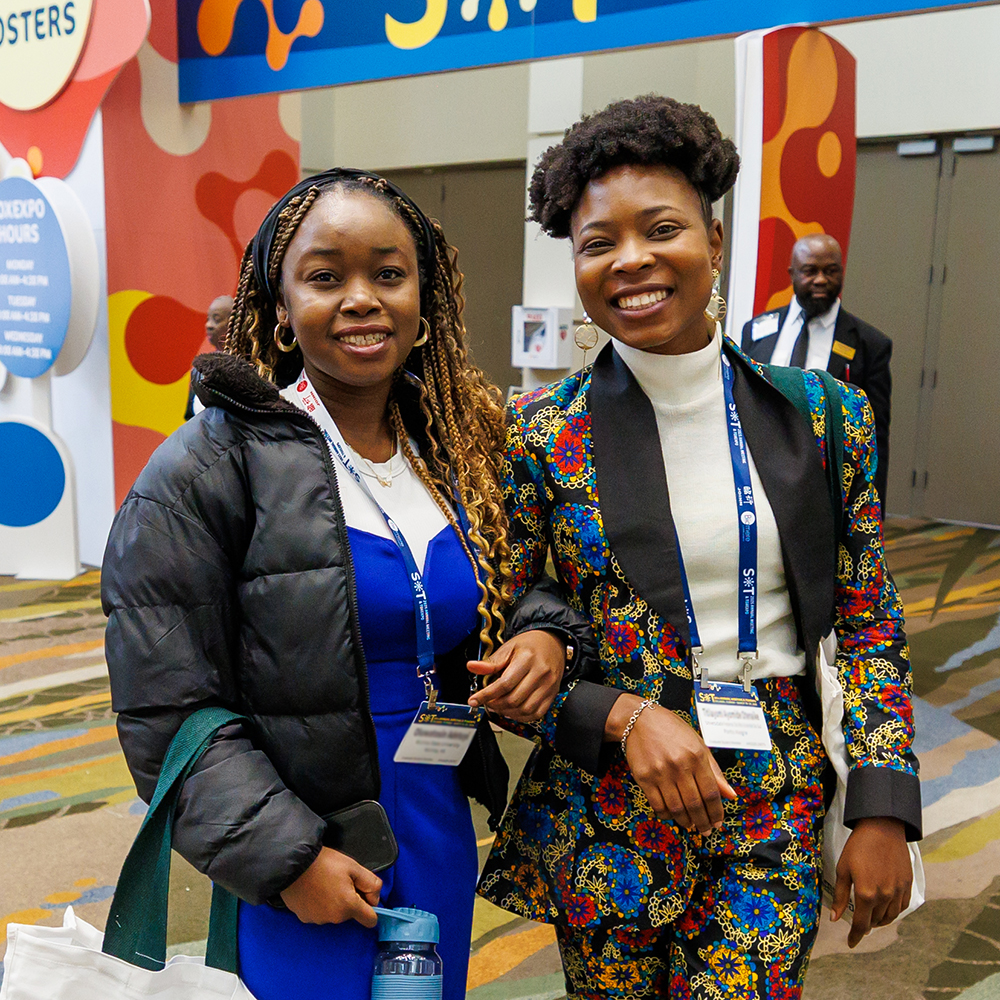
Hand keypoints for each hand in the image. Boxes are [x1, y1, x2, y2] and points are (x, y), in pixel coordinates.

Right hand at [279, 846, 381, 926]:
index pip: (370, 920)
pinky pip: (319, 913)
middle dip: (350, 899)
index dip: (371, 906)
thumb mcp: (353, 866)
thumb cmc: (324, 863)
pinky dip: (320, 904)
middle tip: (340, 880)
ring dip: (334, 902)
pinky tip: (314, 889)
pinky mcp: (305, 918)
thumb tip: (375, 898)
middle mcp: (334, 918)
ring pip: (335, 913)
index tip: (364, 893)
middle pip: (350, 913)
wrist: (293, 863)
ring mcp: (318, 920)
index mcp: (348, 906)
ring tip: (325, 883)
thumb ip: (371, 883)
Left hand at [466, 629, 565, 722]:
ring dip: (507, 712)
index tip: (474, 700)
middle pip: (514, 699)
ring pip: (525, 709)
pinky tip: (511, 710)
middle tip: (487, 701)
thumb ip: (491, 662)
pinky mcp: (552, 694)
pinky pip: (536, 713)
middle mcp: (540, 673)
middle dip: (495, 704)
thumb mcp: (508, 648)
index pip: (504, 684)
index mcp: (527, 659)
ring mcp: (548, 686)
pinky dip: (521, 716)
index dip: (486, 695)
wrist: (552, 643)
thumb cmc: (529, 645)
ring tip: (497, 706)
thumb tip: (471, 667)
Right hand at [608, 694, 736, 834]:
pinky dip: (667, 815)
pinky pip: (658, 805)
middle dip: (703, 822)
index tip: (718, 822)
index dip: (716, 812)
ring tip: (691, 826)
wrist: (639, 720)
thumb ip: (714, 771)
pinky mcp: (644, 778)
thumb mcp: (698, 744)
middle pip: (695, 804)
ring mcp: (660, 772)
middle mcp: (679, 765)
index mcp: (696, 756)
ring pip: (677, 808)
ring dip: (686, 822)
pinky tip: (672, 816)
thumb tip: (730, 795)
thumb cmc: (672, 730)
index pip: (710, 792)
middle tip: (706, 830)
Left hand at [832, 817, 910, 946]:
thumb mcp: (843, 869)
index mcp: (866, 893)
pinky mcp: (907, 885)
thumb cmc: (858, 846)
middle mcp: (885, 896)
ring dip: (879, 921)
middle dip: (866, 925)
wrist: (882, 828)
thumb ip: (841, 896)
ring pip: (890, 917)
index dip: (855, 936)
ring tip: (871, 917)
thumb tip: (835, 918)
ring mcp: (898, 891)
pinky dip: (893, 912)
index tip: (851, 943)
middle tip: (859, 923)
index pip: (861, 924)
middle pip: (875, 921)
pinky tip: (886, 909)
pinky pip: (902, 907)